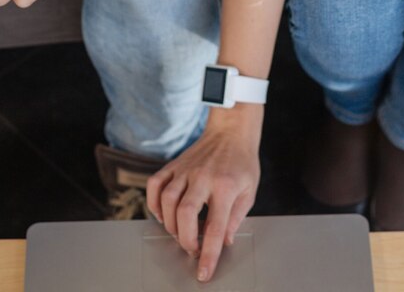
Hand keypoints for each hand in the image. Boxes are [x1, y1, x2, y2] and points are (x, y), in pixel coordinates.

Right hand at [146, 111, 261, 283]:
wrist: (231, 131)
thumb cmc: (242, 162)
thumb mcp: (250, 191)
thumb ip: (237, 218)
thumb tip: (224, 242)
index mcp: (226, 186)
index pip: (215, 227)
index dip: (208, 253)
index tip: (203, 272)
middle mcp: (203, 177)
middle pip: (185, 213)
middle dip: (185, 239)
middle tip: (192, 248)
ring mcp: (185, 169)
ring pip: (167, 200)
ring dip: (169, 224)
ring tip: (180, 232)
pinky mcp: (173, 165)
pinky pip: (155, 185)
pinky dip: (153, 203)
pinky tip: (162, 213)